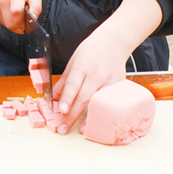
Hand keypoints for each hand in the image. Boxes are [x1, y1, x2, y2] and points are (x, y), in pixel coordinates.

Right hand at [0, 0, 41, 33]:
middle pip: (10, 22)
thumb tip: (34, 19)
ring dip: (14, 25)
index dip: (22, 22)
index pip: (16, 12)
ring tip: (18, 15)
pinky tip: (12, 13)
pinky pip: (2, 22)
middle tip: (25, 23)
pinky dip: (8, 21)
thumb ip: (36, 6)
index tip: (28, 25)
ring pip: (6, 24)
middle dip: (19, 27)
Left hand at [50, 0, 161, 134]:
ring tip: (83, 130)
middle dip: (73, 114)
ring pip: (99, 102)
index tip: (60, 110)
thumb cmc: (89, 52)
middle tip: (63, 129)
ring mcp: (110, 81)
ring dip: (91, 117)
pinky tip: (100, 122)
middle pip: (84, 97)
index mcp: (82, 67)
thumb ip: (63, 82)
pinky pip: (111, 101)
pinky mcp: (120, 85)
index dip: (66, 98)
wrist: (112, 43)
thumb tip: (52, 99)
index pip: (73, 84)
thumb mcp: (72, 63)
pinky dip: (105, 112)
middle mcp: (96, 74)